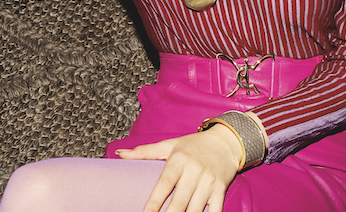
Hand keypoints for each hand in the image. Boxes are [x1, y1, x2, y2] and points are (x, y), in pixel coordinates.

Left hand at [116, 125, 241, 211]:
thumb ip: (144, 151)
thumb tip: (120, 153)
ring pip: (195, 209)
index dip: (155, 201)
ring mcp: (209, 181)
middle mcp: (194, 170)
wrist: (225, 142)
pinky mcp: (220, 189)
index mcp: (179, 159)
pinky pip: (214, 210)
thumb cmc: (193, 145)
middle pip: (179, 201)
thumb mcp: (169, 144)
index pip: (164, 183)